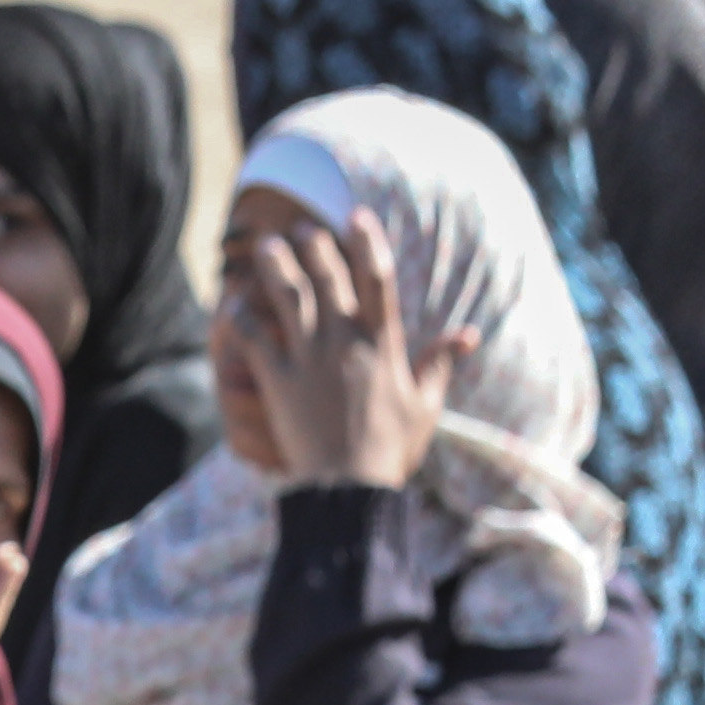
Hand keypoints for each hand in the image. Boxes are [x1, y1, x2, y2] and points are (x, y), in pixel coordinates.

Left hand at [221, 210, 468, 491]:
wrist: (349, 489)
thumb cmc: (390, 450)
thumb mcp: (426, 405)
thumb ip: (440, 363)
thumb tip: (469, 334)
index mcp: (383, 342)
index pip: (377, 277)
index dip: (366, 241)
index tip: (355, 215)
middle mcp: (345, 341)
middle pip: (327, 276)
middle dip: (313, 244)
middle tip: (300, 228)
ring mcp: (310, 359)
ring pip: (289, 296)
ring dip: (275, 266)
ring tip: (264, 246)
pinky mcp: (277, 383)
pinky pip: (255, 338)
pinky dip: (243, 316)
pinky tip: (235, 301)